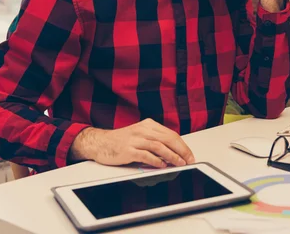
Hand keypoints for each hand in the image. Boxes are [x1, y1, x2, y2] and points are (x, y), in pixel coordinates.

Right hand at [69, 119, 195, 168]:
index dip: (182, 145)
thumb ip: (155, 140)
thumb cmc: (121, 141)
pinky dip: (156, 161)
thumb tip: (174, 151)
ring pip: (158, 146)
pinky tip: (162, 165)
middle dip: (181, 150)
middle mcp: (142, 130)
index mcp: (148, 125)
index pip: (171, 134)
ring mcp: (135, 140)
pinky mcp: (128, 150)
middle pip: (167, 139)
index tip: (189, 154)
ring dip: (171, 156)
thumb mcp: (141, 134)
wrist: (100, 142)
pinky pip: (145, 155)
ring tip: (179, 163)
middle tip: (188, 160)